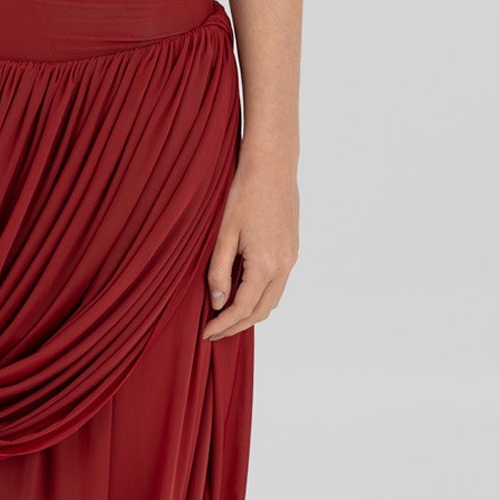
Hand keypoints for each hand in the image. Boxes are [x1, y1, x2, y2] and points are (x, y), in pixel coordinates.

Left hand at [202, 154, 296, 339]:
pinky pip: (279, 285)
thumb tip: (218, 302)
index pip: (242, 308)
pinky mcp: (293, 250)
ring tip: (226, 317)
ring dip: (250, 314)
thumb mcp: (224, 233)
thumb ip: (219, 270)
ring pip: (272, 301)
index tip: (206, 332)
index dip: (223, 324)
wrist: (273, 166)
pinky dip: (261, 297)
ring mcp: (292, 258)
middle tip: (214, 332)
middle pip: (260, 311)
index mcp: (265, 265)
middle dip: (237, 326)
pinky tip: (243, 293)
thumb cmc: (245, 193)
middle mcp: (284, 266)